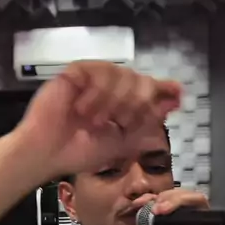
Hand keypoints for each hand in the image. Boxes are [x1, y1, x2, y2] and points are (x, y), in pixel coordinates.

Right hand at [17, 61, 181, 178]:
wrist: (47, 154)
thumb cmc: (78, 152)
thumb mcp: (121, 143)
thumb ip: (146, 124)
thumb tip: (174, 104)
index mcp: (121, 104)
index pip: (148, 87)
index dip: (164, 88)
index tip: (178, 95)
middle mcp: (109, 88)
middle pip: (140, 80)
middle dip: (138, 103)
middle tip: (123, 122)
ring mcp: (92, 79)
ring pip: (122, 74)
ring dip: (115, 101)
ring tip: (97, 122)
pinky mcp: (76, 73)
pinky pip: (99, 70)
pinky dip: (98, 94)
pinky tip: (85, 110)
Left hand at [132, 188, 224, 224]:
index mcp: (186, 222)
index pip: (171, 201)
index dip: (154, 198)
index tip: (137, 203)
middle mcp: (199, 217)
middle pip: (184, 194)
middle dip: (166, 196)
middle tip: (150, 205)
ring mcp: (210, 223)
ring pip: (197, 200)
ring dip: (177, 202)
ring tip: (160, 211)